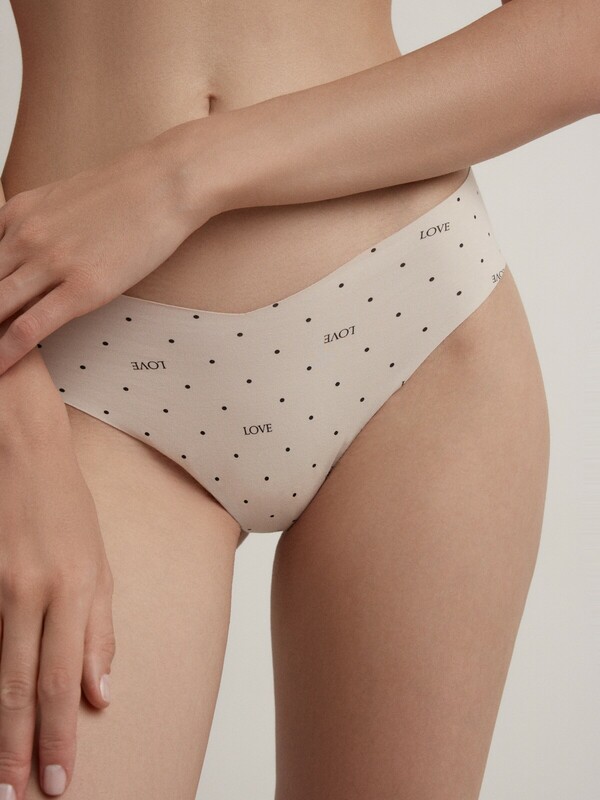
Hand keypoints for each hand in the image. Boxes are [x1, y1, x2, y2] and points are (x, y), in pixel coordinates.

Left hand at [0, 132, 216, 376]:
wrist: (164, 184)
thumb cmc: (125, 192)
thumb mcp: (63, 200)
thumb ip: (36, 226)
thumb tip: (26, 250)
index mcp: (16, 214)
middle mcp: (25, 237)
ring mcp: (52, 263)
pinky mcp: (82, 288)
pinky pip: (30, 328)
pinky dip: (7, 352)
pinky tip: (0, 368)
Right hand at [0, 427, 114, 797]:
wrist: (23, 449)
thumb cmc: (66, 506)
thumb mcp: (100, 563)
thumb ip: (99, 629)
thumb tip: (103, 693)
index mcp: (75, 588)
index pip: (67, 679)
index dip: (60, 735)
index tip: (58, 780)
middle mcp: (33, 591)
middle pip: (24, 686)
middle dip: (20, 749)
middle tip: (18, 797)